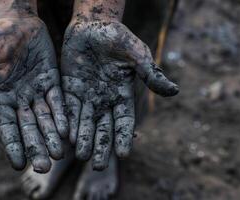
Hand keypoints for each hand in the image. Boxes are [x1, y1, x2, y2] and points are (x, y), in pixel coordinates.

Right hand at [0, 15, 67, 172]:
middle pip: (28, 128)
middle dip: (36, 147)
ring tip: (58, 154)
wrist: (18, 20)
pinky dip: (61, 116)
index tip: (19, 165)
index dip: (12, 145)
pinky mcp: (52, 82)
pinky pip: (58, 102)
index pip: (6, 127)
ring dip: (52, 137)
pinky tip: (66, 130)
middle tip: (44, 167)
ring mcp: (37, 92)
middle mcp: (19, 100)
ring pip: (45, 119)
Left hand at [61, 18, 178, 169]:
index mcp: (122, 94)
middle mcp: (104, 99)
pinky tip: (65, 136)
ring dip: (83, 139)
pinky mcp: (69, 89)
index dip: (124, 136)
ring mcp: (86, 96)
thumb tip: (174, 91)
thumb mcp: (136, 53)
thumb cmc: (118, 36)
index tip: (123, 154)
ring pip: (85, 122)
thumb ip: (150, 73)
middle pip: (103, 127)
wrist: (92, 24)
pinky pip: (68, 109)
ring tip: (80, 156)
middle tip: (97, 166)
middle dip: (101, 146)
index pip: (124, 120)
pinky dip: (67, 123)